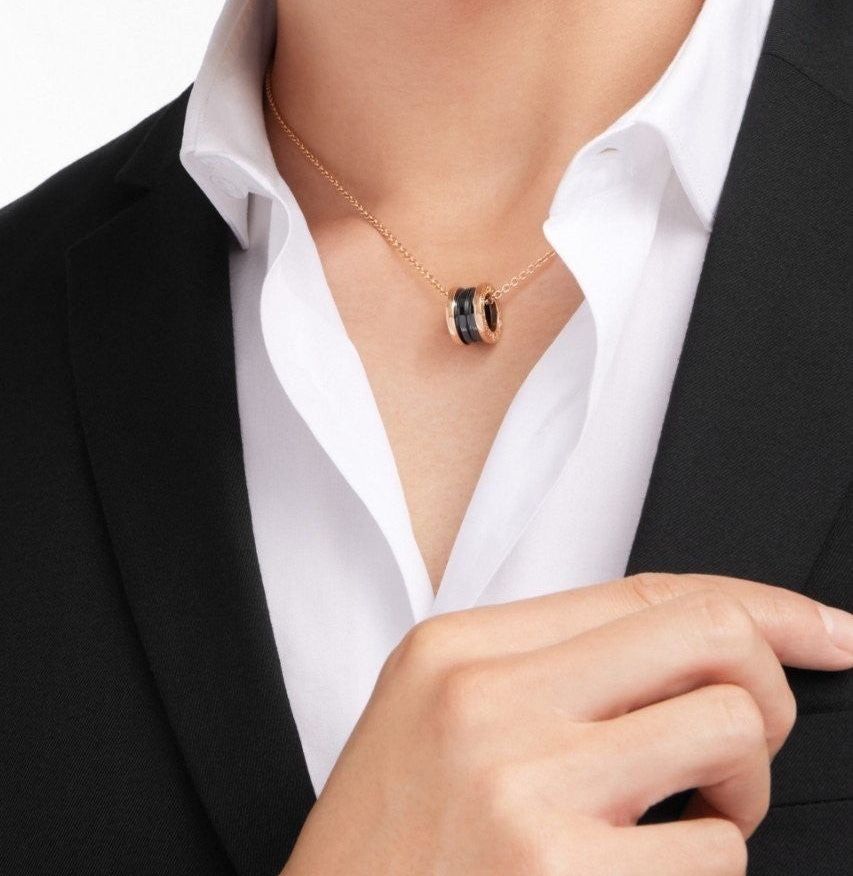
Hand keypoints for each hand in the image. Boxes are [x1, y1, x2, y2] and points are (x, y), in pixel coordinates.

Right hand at [282, 572, 852, 875]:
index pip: (645, 592)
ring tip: (682, 828)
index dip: (759, 606)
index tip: (827, 631)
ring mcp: (526, 787)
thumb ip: (542, 673)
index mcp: (456, 651)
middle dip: (769, 690)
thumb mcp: (434, 724)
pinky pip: (711, 854)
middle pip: (707, 636)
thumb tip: (690, 657)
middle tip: (745, 754)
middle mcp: (489, 701)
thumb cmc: (387, 856)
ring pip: (729, 734)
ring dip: (738, 796)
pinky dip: (700, 873)